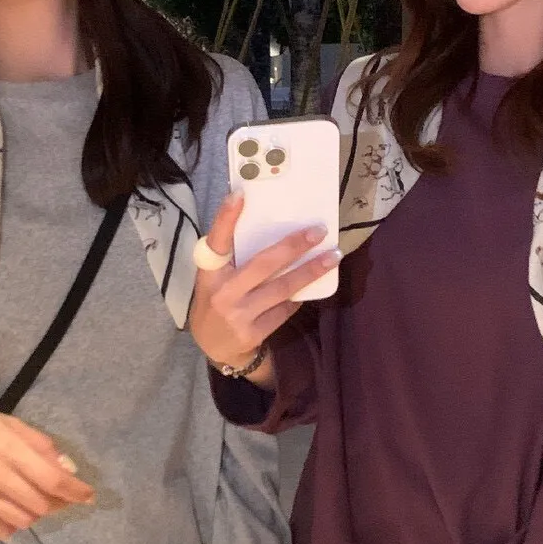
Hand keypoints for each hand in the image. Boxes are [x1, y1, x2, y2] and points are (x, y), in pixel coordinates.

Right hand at [0, 400, 94, 540]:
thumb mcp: (7, 422)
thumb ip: (39, 445)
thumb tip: (68, 469)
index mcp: (5, 446)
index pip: (51, 478)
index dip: (75, 491)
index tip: (89, 495)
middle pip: (41, 504)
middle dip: (59, 503)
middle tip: (63, 496)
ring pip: (24, 520)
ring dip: (39, 513)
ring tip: (38, 500)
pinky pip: (1, 530)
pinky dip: (16, 524)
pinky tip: (14, 509)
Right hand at [189, 191, 340, 371]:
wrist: (214, 348)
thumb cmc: (217, 301)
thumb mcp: (214, 278)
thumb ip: (232, 257)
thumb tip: (264, 222)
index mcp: (209, 273)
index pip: (217, 241)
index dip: (226, 218)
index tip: (240, 195)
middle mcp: (223, 292)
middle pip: (263, 264)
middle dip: (294, 246)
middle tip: (318, 231)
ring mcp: (239, 315)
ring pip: (283, 288)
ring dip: (311, 271)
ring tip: (333, 257)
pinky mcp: (254, 333)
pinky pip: (285, 309)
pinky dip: (299, 296)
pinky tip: (311, 286)